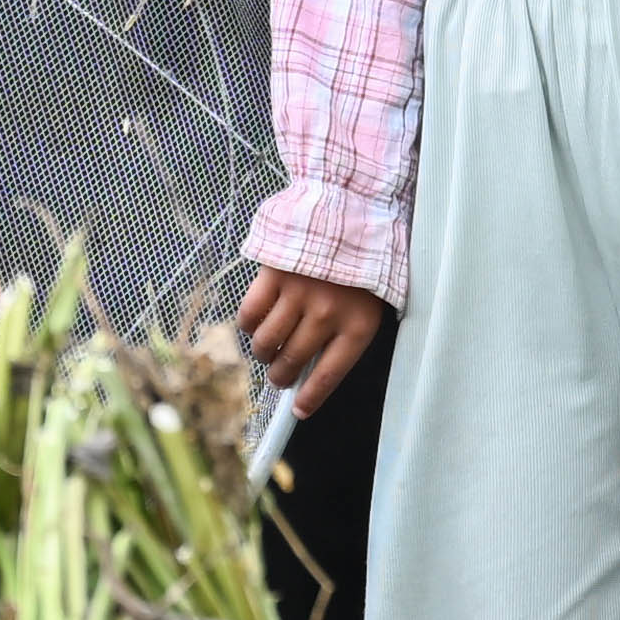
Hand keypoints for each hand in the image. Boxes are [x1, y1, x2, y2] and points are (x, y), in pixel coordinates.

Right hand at [236, 262, 388, 413]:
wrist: (353, 208)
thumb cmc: (364, 263)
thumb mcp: (371, 302)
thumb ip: (347, 333)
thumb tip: (312, 370)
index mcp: (358, 325)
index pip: (329, 375)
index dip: (311, 398)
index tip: (299, 411)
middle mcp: (327, 314)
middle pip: (292, 360)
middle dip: (280, 376)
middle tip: (278, 376)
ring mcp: (299, 294)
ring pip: (267, 342)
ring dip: (263, 353)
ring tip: (267, 350)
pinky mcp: (274, 274)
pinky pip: (250, 313)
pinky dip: (248, 324)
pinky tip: (255, 323)